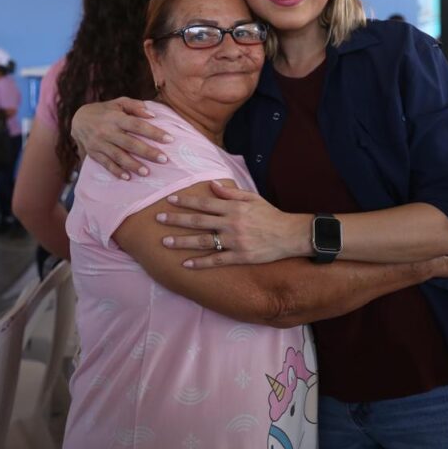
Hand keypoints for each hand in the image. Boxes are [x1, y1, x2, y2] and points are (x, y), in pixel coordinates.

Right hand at [70, 98, 172, 178]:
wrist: (77, 119)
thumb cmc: (105, 110)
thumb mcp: (119, 102)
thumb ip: (135, 106)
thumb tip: (152, 115)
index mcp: (116, 117)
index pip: (137, 125)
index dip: (153, 132)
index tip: (169, 139)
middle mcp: (107, 131)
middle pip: (130, 143)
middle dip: (147, 152)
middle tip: (164, 159)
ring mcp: (99, 143)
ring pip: (118, 156)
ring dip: (133, 165)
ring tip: (147, 172)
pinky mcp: (94, 153)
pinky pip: (106, 164)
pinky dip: (116, 171)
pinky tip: (128, 177)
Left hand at [160, 180, 311, 267]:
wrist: (289, 234)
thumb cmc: (270, 215)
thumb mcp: (252, 198)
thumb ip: (231, 193)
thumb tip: (212, 185)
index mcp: (233, 208)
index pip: (205, 203)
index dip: (186, 201)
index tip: (170, 200)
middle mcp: (231, 223)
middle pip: (199, 221)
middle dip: (177, 219)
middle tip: (158, 218)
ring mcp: (235, 241)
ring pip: (204, 241)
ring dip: (182, 241)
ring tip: (165, 242)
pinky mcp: (239, 257)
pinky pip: (216, 260)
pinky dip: (200, 263)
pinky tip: (186, 264)